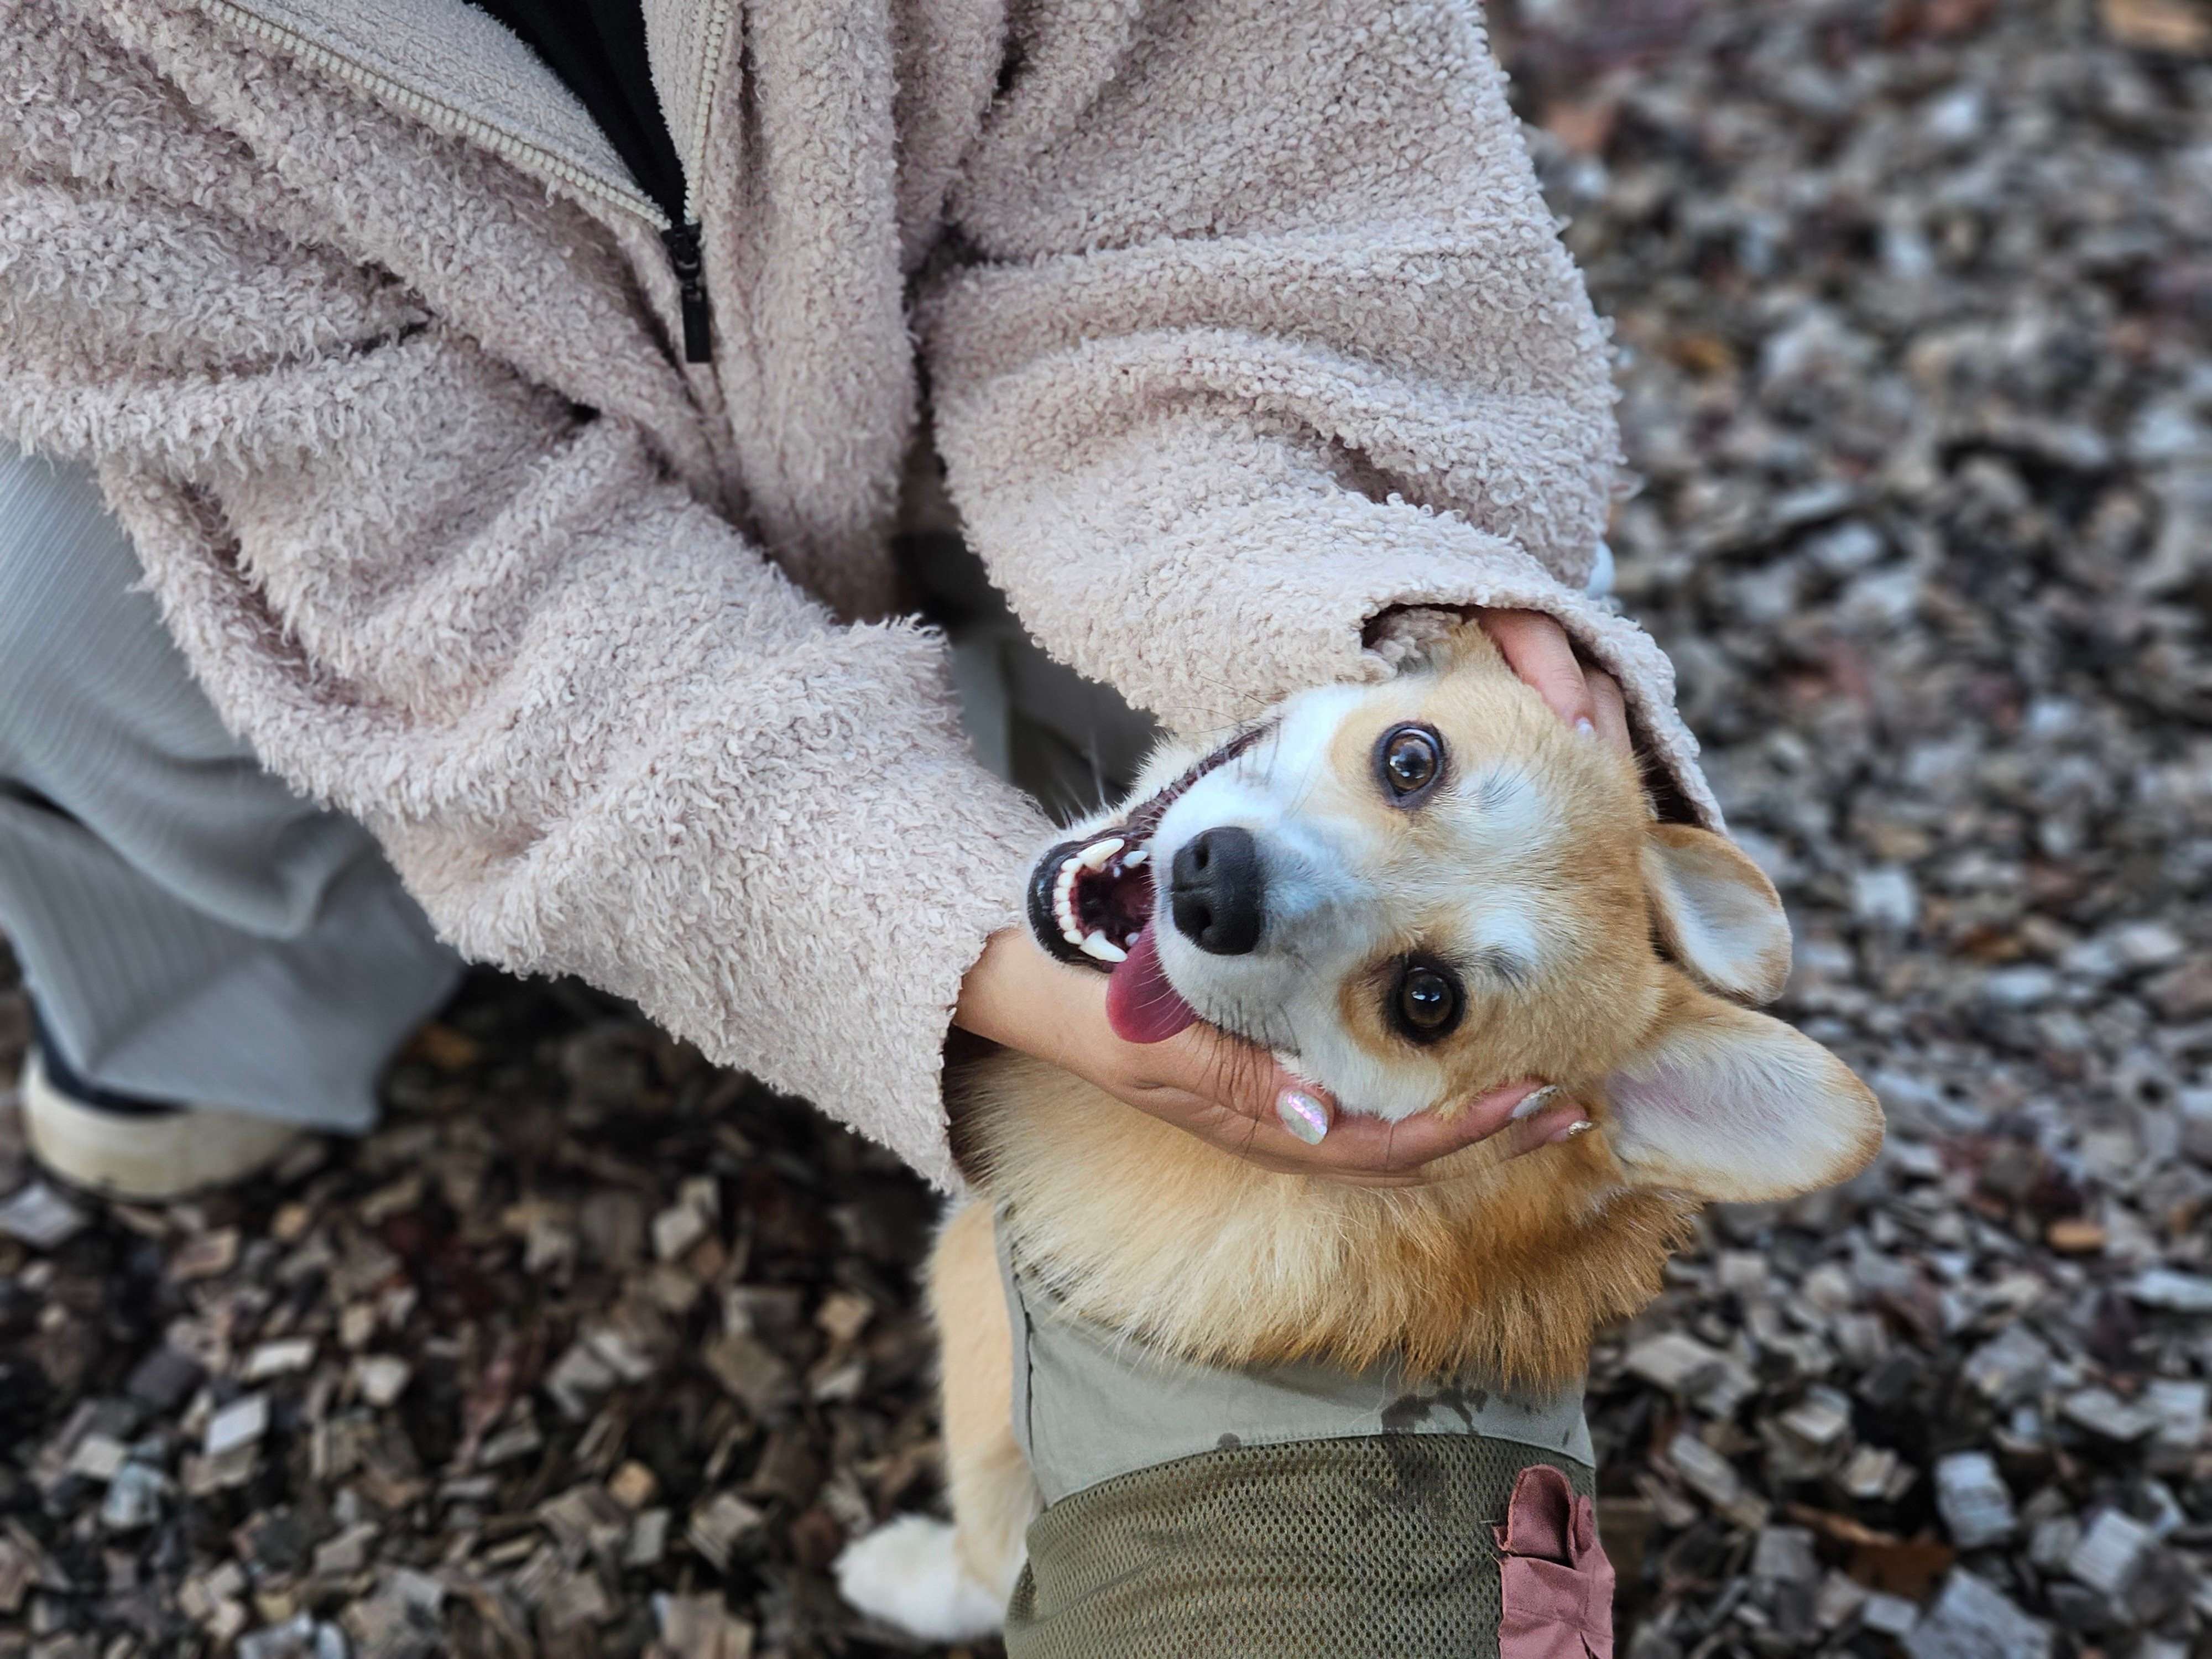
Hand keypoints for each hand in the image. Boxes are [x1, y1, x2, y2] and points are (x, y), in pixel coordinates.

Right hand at [951, 608, 1621, 1181]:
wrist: (1024, 981)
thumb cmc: (1087, 1004)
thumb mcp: (1150, 1043)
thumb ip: (1232, 1079)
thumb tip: (1323, 1120)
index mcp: (1256, 1127)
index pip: (1383, 1149)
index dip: (1463, 1133)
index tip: (1534, 1094)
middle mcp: (1277, 1131)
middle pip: (1405, 1159)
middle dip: (1491, 1139)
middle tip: (1576, 1105)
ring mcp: (1274, 1112)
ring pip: (1390, 1143)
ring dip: (1468, 1127)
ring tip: (1543, 1097)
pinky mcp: (1268, 1081)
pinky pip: (1362, 1112)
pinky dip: (1421, 1103)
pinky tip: (1456, 1075)